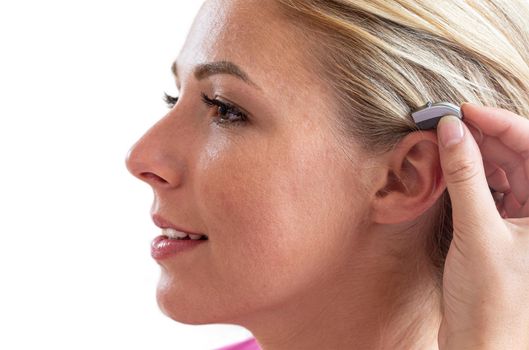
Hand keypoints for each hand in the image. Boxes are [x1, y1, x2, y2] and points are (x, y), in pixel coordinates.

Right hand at [436, 103, 528, 349]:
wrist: (481, 345)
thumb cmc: (491, 300)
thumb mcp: (478, 232)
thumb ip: (465, 178)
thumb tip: (451, 131)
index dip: (500, 123)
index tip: (464, 110)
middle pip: (520, 156)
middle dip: (484, 136)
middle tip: (447, 123)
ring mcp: (526, 220)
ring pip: (505, 172)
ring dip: (475, 155)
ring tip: (445, 141)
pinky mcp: (505, 230)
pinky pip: (491, 191)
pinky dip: (471, 177)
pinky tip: (451, 167)